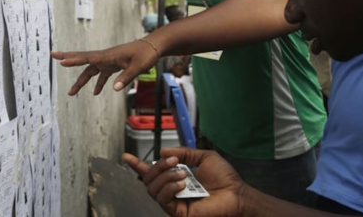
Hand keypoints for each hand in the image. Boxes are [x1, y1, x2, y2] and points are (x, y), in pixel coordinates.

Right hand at [51, 39, 159, 95]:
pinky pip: (101, 74)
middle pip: (83, 59)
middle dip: (68, 58)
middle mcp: (105, 57)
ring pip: (90, 70)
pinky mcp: (113, 65)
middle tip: (52, 55)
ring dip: (81, 81)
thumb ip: (126, 77)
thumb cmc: (146, 54)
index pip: (88, 58)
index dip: (74, 60)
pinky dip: (98, 83)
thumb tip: (114, 88)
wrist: (153, 47)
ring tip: (71, 92)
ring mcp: (108, 61)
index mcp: (108, 56)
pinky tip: (97, 93)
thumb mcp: (138, 66)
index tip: (61, 61)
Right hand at [123, 148, 244, 216]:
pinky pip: (163, 200)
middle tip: (174, 161)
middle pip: (148, 179)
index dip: (137, 164)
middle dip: (157, 166)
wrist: (236, 195)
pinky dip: (169, 188)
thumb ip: (185, 152)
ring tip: (183, 174)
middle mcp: (172, 189)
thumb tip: (164, 152)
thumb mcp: (204, 157)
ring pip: (153, 188)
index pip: (152, 172)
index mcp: (176, 176)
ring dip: (165, 176)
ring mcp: (174, 202)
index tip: (126, 156)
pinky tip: (183, 184)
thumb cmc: (225, 179)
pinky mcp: (177, 212)